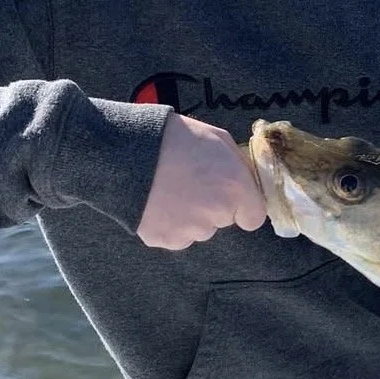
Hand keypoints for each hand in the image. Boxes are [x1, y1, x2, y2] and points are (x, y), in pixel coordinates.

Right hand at [137, 114, 265, 250]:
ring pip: (197, 230)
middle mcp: (216, 214)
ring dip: (189, 217)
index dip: (242, 207)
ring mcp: (190, 231)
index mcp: (235, 189)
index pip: (254, 218)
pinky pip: (174, 236)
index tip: (228, 196)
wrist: (125, 152)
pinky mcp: (164, 239)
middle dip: (211, 206)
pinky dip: (167, 224)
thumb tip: (244, 181)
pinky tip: (156, 202)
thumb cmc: (173, 139)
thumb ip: (237, 165)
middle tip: (190, 183)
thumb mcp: (217, 139)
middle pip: (222, 221)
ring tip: (168, 190)